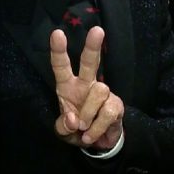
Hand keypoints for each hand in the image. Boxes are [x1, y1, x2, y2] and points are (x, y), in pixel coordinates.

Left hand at [50, 27, 123, 149]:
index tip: (57, 33)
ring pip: (99, 91)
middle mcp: (85, 84)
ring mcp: (102, 93)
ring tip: (83, 128)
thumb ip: (63, 126)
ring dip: (88, 113)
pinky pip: (108, 112)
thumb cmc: (76, 130)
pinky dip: (97, 127)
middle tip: (97, 30)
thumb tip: (73, 120)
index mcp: (67, 86)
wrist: (97, 143)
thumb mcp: (63, 132)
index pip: (61, 66)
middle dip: (93, 47)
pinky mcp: (116, 105)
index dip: (58, 51)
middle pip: (90, 62)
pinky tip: (92, 135)